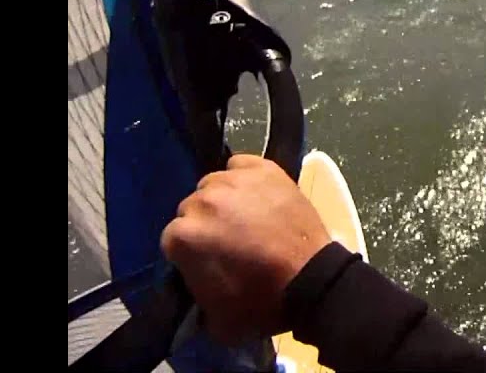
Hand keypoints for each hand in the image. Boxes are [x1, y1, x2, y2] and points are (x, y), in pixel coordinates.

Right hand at [160, 154, 331, 343]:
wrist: (312, 280)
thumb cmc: (260, 303)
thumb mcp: (214, 320)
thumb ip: (193, 297)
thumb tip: (192, 285)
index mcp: (183, 236)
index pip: (173, 240)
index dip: (189, 253)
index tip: (207, 262)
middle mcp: (202, 201)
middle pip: (192, 209)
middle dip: (205, 225)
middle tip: (228, 241)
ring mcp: (233, 180)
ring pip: (214, 185)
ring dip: (223, 200)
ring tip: (245, 218)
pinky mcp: (263, 168)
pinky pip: (240, 165)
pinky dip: (243, 177)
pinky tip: (254, 194)